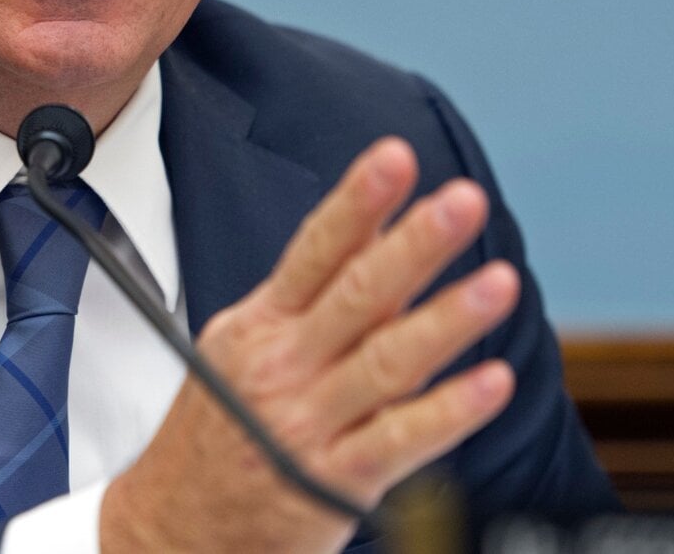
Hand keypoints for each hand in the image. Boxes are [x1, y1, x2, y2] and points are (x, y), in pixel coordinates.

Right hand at [101, 137, 520, 553]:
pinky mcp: (334, 481)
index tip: (395, 157)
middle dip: (414, 244)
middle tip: (463, 202)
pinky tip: (491, 381)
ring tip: (500, 283)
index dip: (357, 202)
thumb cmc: (220, 429)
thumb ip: (318, 293)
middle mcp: (282, 367)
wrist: (173, 527)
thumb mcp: (247, 347)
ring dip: (448, 319)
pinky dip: (450, 411)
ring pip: (387, 362)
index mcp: (260, 325)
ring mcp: (307, 424)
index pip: (315, 249)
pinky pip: (401, 439)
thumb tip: (381, 226)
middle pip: (357, 294)